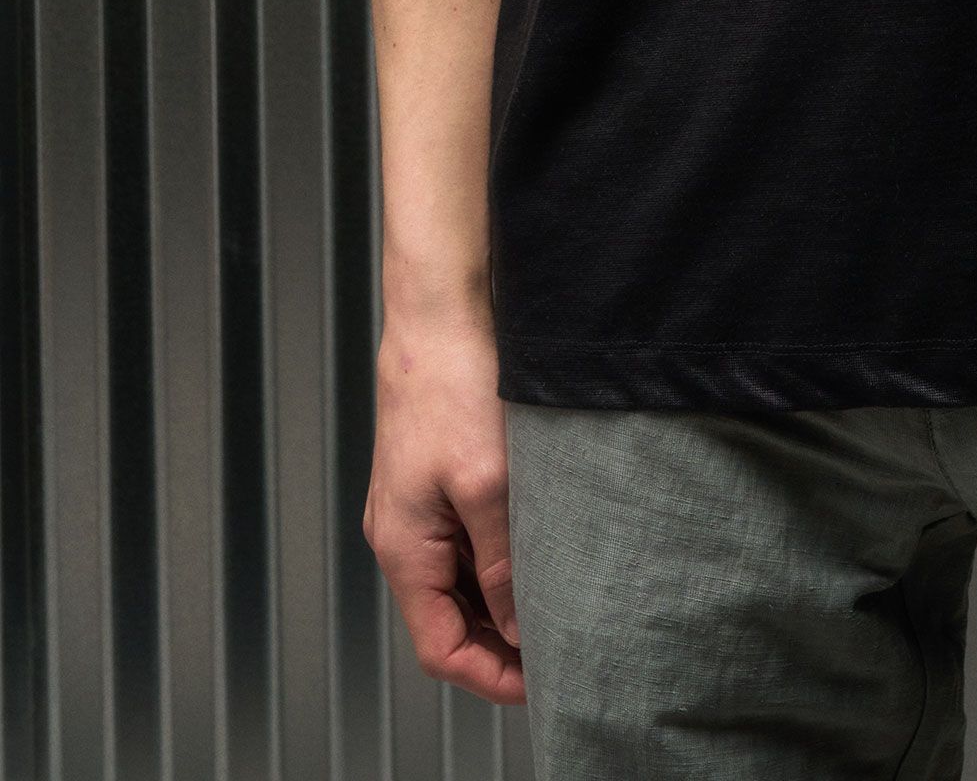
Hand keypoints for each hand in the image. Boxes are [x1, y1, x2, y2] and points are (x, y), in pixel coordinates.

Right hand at [364, 307, 524, 703]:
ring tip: (560, 599)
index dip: (490, 675)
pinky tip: (540, 547)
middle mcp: (401, 532)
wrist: (441, 307)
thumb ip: (500, 562)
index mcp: (402, 547)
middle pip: (449, 617)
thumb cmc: (454, 383)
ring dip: (503, 596)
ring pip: (460, 578)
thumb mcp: (487, 484)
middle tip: (564, 644)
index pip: (439, 647)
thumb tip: (518, 626)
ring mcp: (415, 504)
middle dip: (501, 641)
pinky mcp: (435, 475)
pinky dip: (499, 556)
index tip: (543, 681)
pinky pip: (465, 539)